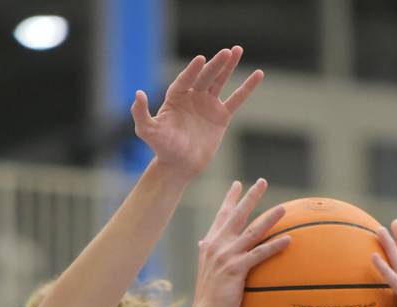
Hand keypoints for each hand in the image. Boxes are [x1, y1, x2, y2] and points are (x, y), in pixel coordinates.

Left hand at [131, 46, 262, 175]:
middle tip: (227, 52)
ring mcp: (208, 104)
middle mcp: (192, 96)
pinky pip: (236, 99)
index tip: (200, 60)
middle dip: (215, 65)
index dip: (193, 71)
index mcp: (176, 97)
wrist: (180, 166)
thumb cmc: (163, 149)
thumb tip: (138, 94)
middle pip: (205, 77)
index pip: (185, 80)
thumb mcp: (148, 132)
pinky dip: (247, 88)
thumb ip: (141, 114)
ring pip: (220, 82)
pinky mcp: (221, 116)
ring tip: (237, 50)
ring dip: (228, 66)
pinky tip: (258, 75)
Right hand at [190, 179, 289, 306]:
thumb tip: (203, 243)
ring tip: (283, 208)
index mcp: (210, 244)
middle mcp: (217, 245)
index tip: (238, 184)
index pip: (221, 216)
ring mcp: (226, 256)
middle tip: (262, 182)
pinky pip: (259, 254)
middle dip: (250, 197)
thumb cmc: (209, 296)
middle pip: (237, 215)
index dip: (230, 199)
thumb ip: (207, 253)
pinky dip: (274, 246)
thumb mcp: (205, 269)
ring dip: (269, 218)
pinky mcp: (236, 269)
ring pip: (252, 231)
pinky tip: (288, 240)